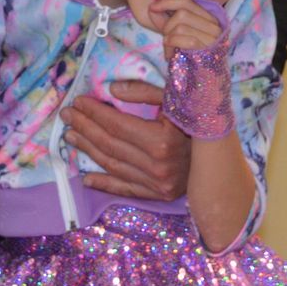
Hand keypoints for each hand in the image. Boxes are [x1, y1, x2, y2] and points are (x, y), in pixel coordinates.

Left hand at [62, 81, 189, 201]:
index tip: (78, 102)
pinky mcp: (158, 195)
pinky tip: (86, 177)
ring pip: (112, 164)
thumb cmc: (196, 121)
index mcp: (160, 141)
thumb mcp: (175, 98)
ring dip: (88, 149)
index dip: (94, 112)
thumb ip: (144, 92)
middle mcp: (156, 166)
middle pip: (110, 144)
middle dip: (84, 127)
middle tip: (66, 116)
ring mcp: (156, 184)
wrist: (220, 155)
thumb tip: (112, 90)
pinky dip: (104, 184)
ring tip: (70, 136)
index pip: (116, 125)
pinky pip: (125, 189)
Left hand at [147, 0, 222, 59]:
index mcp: (208, 17)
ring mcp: (214, 37)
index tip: (152, 7)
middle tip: (166, 39)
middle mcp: (214, 25)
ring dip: (168, 39)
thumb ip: (165, 21)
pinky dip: (173, 46)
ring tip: (170, 49)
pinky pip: (185, 40)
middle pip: (181, 14)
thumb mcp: (177, 34)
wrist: (203, 80)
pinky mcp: (209, 49)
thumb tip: (152, 9)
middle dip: (167, 26)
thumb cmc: (189, 55)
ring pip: (180, 27)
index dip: (167, 2)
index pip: (185, 1)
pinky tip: (171, 54)